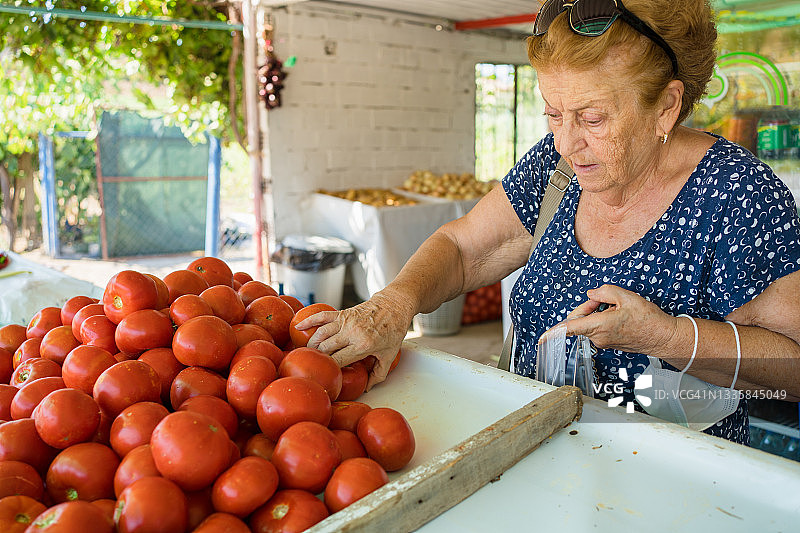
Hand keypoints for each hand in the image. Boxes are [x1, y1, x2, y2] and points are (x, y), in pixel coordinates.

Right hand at [294, 291, 413, 389]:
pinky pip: (322, 316)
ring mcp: (346, 321)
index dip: (329, 368)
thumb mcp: (389, 355)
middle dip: (317, 358)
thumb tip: (367, 388)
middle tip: (311, 366)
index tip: (325, 375)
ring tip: (306, 353)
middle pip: (325, 348)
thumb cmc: (393, 330)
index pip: (338, 360)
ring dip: (311, 344)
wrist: (394, 305)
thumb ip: (378, 374)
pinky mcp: (342, 312)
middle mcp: (352, 333)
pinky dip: (309, 321)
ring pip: (320, 334)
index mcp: (363, 345)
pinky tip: (298, 326)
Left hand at [564, 284, 679, 355]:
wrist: (663, 337)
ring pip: (589, 323)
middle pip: (580, 319)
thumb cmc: (648, 320)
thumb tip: (592, 294)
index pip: (570, 328)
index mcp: (599, 326)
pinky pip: (598, 328)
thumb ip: (604, 291)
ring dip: (597, 312)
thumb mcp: (626, 297)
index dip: (554, 332)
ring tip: (617, 308)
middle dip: (587, 306)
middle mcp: (598, 337)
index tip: (541, 338)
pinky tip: (619, 316)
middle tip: (604, 299)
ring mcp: (603, 342)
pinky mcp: (609, 343)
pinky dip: (603, 319)